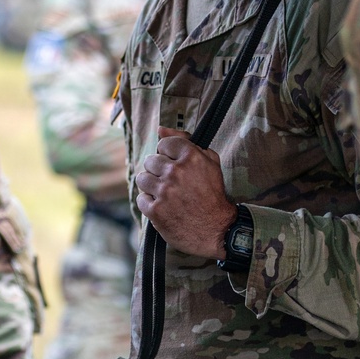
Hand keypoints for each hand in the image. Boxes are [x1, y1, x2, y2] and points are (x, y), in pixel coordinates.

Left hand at [134, 128, 236, 258]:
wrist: (218, 229)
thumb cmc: (213, 194)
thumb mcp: (209, 162)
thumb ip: (186, 141)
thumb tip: (161, 129)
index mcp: (191, 157)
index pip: (163, 143)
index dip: (168, 154)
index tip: (175, 164)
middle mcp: (176, 172)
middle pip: (150, 160)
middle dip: (159, 170)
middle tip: (171, 182)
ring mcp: (164, 192)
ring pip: (142, 178)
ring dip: (151, 185)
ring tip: (164, 193)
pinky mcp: (156, 211)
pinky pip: (141, 199)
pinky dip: (149, 203)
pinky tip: (163, 206)